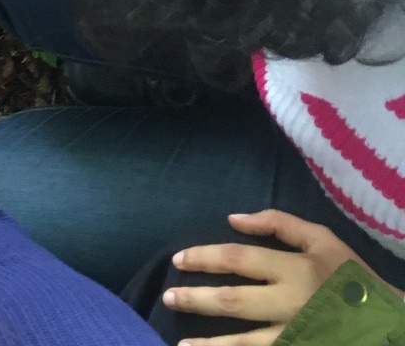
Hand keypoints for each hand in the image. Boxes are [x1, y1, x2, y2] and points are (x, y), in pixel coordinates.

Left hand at [165, 211, 365, 344]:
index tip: (178, 260)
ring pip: (246, 342)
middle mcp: (291, 304)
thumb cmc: (349, 277)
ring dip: (211, 345)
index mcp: (293, 269)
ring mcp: (296, 335)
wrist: (389, 322)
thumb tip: (233, 218)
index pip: (237, 260)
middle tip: (169, 298)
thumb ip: (277, 223)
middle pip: (233, 301)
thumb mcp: (321, 239)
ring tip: (181, 345)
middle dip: (196, 299)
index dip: (204, 258)